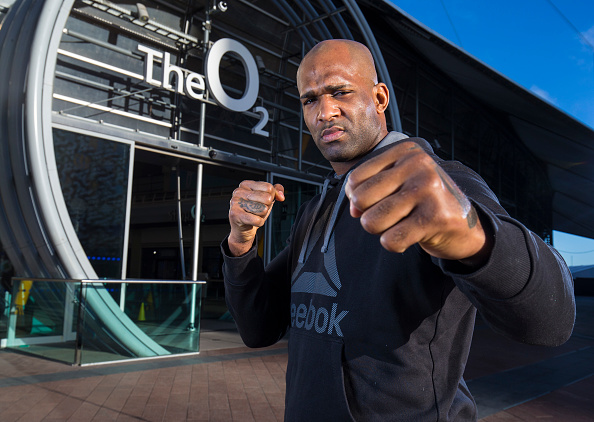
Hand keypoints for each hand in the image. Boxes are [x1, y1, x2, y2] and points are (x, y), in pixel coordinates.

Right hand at [228, 180, 284, 255]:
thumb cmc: (253, 212)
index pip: (269, 187)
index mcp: (246, 184)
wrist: (242, 229)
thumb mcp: (266, 199)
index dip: (271, 197)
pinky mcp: (235, 214)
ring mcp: (235, 202)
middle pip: (267, 198)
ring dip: (261, 215)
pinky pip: (257, 220)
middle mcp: (239, 191)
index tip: (263, 202)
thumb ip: (276, 192)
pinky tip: (252, 221)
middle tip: (257, 210)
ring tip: (253, 215)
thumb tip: (281, 196)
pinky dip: (259, 223)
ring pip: (263, 209)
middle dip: (266, 207)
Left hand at [344, 141, 490, 262]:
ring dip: (381, 232)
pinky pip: (391, 240)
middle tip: (390, 217)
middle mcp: (418, 165)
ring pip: (372, 221)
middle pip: (361, 199)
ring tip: (401, 225)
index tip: (375, 204)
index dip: (356, 199)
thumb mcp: (397, 185)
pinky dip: (394, 244)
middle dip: (368, 216)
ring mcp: (428, 189)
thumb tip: (354, 210)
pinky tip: (411, 236)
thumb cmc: (422, 203)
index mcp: (405, 152)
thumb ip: (368, 192)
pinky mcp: (435, 217)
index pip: (355, 179)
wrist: (466, 225)